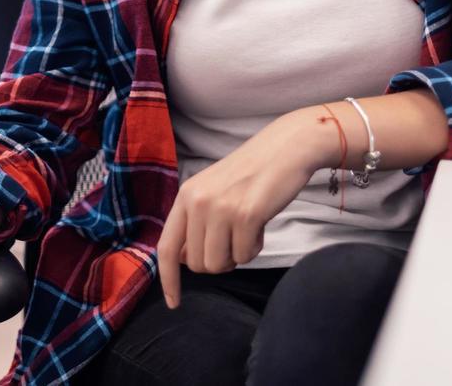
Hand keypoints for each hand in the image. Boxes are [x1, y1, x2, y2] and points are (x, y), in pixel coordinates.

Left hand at [157, 109, 329, 307]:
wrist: (284, 149)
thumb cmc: (250, 176)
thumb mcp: (212, 192)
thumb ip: (195, 223)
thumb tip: (185, 260)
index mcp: (185, 196)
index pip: (167, 247)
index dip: (169, 279)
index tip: (174, 303)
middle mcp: (197, 201)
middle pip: (199, 264)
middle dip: (219, 261)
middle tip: (235, 237)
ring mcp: (220, 208)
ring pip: (220, 264)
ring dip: (238, 255)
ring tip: (248, 228)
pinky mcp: (246, 215)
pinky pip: (245, 256)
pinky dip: (256, 247)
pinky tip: (261, 224)